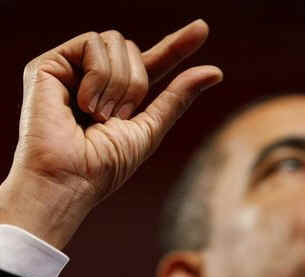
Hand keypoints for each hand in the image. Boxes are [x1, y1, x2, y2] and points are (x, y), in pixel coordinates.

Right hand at [0, 20, 221, 248]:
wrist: (68, 179)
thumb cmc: (106, 164)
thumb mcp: (150, 128)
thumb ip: (178, 96)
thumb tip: (216, 71)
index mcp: (118, 95)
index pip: (151, 63)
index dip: (176, 47)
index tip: (202, 30)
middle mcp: (96, 80)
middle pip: (134, 50)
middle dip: (135, 86)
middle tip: (114, 118)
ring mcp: (72, 71)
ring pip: (115, 43)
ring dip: (116, 86)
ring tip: (96, 116)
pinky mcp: (50, 64)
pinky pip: (92, 44)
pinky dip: (96, 77)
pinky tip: (80, 104)